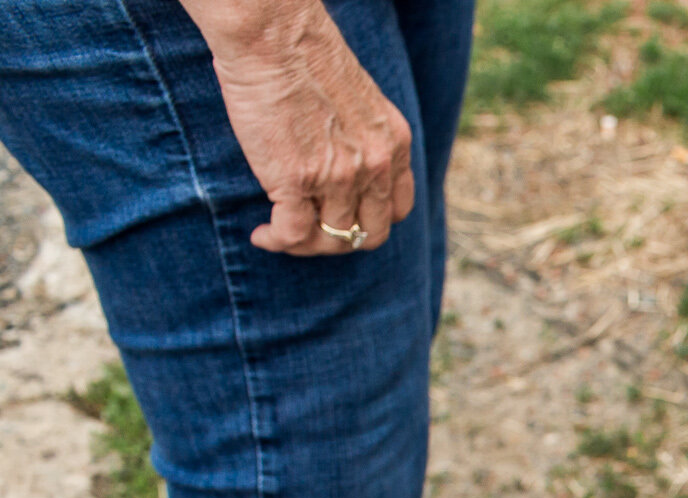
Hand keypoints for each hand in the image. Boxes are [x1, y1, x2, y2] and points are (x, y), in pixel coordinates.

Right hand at [183, 0, 414, 253]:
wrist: (275, 35)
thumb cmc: (304, 57)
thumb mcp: (360, 101)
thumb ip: (362, 136)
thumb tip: (342, 161)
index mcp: (395, 145)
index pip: (398, 209)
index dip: (371, 221)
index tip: (344, 217)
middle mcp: (375, 166)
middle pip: (370, 234)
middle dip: (341, 241)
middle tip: (311, 232)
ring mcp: (339, 177)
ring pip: (331, 240)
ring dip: (305, 244)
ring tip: (279, 233)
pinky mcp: (297, 181)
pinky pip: (293, 234)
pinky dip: (277, 241)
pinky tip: (262, 235)